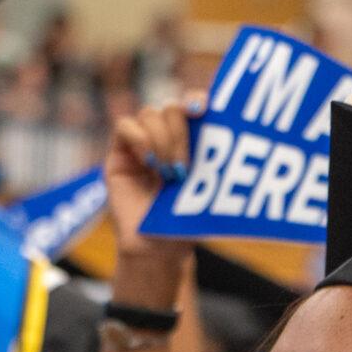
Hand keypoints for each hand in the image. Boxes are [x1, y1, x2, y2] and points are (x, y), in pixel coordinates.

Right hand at [105, 101, 193, 303]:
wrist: (154, 251)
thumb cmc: (183, 225)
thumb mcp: (205, 195)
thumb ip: (212, 167)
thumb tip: (232, 143)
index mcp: (190, 141)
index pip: (192, 105)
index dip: (196, 100)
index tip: (204, 109)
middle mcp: (166, 137)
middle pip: (171, 107)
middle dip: (180, 132)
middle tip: (184, 167)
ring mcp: (142, 143)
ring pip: (149, 113)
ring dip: (162, 141)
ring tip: (167, 173)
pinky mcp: (119, 152)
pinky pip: (124, 126)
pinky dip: (138, 138)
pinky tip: (148, 161)